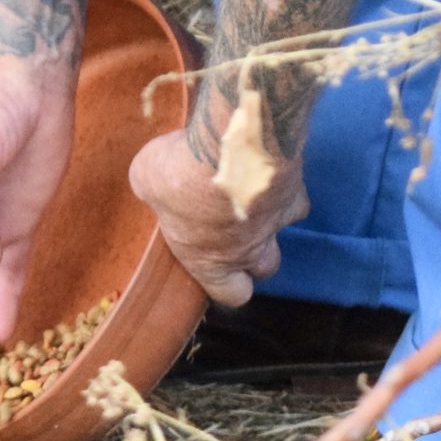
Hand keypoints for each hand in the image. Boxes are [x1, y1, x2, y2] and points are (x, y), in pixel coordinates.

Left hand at [128, 119, 309, 307]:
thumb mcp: (146, 180)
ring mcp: (276, 222)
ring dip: (268, 219)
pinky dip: (282, 187)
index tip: (217, 267)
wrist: (233, 145)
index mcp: (210, 260)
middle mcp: (249, 249)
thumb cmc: (183, 173)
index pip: (231, 295)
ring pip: (281, 232)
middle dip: (253, 253)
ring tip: (249, 194)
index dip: (228, 284)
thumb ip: (152, 193)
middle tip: (233, 228)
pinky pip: (293, 196)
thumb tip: (151, 185)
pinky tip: (265, 170)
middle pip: (264, 267)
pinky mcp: (294, 191)